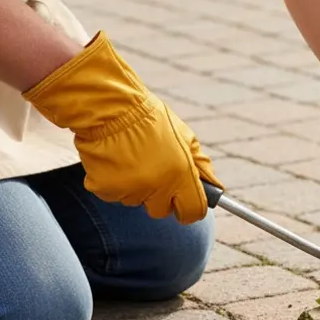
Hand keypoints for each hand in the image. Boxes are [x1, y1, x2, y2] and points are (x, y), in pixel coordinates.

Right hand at [23, 31, 221, 222]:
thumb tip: (215, 187)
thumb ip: (201, 166)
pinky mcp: (104, 190)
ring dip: (137, 187)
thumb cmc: (150, 119)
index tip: (185, 202)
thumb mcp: (185, 137)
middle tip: (154, 172)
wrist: (109, 107)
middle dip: (161, 197)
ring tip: (132, 158)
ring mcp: (129, 190)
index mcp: (181, 174)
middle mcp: (157, 187)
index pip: (193, 211)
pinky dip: (115, 183)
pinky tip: (115, 160)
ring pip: (136, 201)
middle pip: (162, 211)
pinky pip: (114, 195)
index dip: (190, 208)